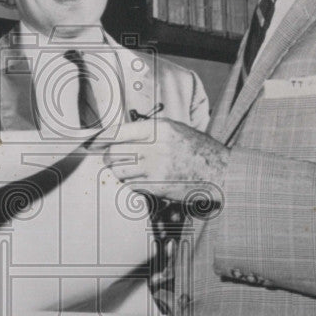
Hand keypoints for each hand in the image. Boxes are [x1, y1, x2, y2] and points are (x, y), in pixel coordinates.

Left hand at [96, 119, 228, 203]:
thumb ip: (150, 130)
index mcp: (159, 128)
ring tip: (126, 172)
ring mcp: (157, 167)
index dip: (102, 139)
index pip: (118, 132)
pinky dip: (131, 185)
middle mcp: (156, 146)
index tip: (95, 143)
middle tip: (110, 161)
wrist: (220, 171)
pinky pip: (132, 186)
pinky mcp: (159, 186)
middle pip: (115, 153)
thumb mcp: (176, 129)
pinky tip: (139, 182)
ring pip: (120, 171)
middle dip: (108, 158)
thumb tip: (120, 135)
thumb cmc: (198, 150)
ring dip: (119, 173)